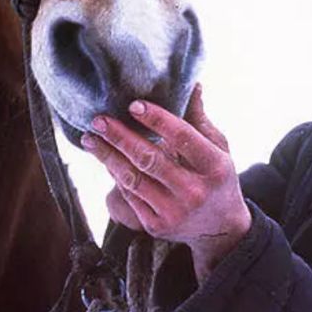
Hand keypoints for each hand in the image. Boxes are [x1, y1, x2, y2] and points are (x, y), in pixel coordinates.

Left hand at [82, 85, 251, 281]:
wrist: (220, 228)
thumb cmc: (217, 177)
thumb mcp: (218, 147)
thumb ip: (199, 119)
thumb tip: (193, 83)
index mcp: (214, 167)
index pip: (182, 137)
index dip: (157, 120)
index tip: (133, 104)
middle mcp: (195, 191)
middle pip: (150, 159)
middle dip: (120, 137)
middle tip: (99, 119)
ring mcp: (175, 212)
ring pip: (133, 179)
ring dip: (107, 156)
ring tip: (90, 138)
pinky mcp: (157, 226)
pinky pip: (129, 196)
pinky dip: (114, 175)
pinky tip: (104, 159)